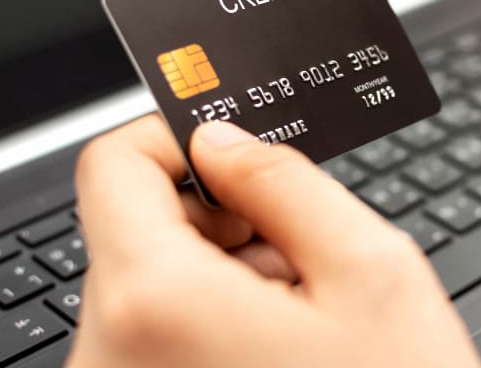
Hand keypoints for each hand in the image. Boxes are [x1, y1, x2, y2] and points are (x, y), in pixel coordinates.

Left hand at [67, 115, 480, 367]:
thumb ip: (286, 180)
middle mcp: (107, 361)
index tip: (228, 145)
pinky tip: (279, 348)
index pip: (112, 165)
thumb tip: (226, 140)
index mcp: (156, 305)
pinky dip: (207, 323)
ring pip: (147, 287)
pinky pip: (150, 341)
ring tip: (302, 310)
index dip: (173, 135)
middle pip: (132, 229)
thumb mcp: (372, 271)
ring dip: (220, 273)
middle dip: (216, 217)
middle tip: (296, 240)